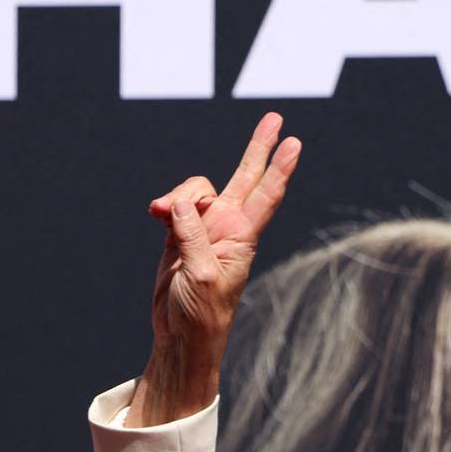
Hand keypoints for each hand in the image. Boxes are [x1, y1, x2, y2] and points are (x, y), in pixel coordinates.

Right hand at [128, 112, 301, 426]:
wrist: (181, 333)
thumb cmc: (203, 313)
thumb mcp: (202, 275)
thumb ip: (193, 236)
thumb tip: (181, 203)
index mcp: (243, 235)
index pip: (267, 194)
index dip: (280, 167)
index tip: (295, 143)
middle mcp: (228, 226)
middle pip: (245, 176)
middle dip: (258, 147)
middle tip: (275, 118)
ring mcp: (204, 227)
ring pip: (196, 188)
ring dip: (179, 194)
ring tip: (163, 213)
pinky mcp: (181, 233)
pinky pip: (174, 203)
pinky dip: (164, 204)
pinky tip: (156, 212)